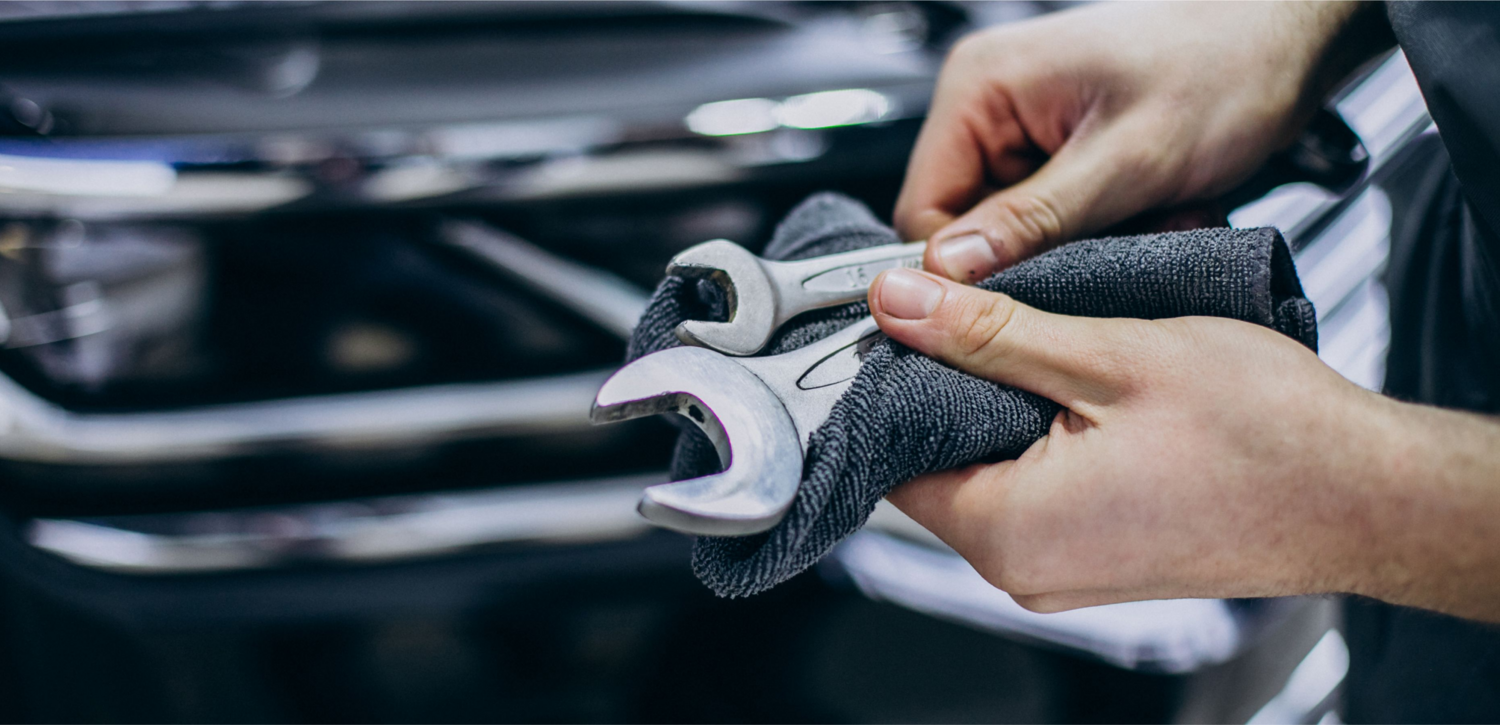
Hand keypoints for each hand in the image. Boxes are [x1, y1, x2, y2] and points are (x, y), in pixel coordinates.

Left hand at [869, 268, 1499, 620]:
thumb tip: (898, 302)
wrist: (1368, 494)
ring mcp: (1064, 572)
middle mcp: (1025, 570)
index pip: (890, 453)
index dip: (894, 378)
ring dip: (1005, 408)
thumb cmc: (1266, 437)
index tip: (912, 320)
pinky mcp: (1099, 558)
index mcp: (1007, 530)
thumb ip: (987, 332)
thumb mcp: (1106, 356)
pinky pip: (1036, 495)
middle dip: (954, 387)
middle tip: (993, 317)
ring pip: (989, 474)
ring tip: (1052, 350)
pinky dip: (1044, 439)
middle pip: (936, 465)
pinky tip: (1083, 393)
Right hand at [898, 2, 1384, 281]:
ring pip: (1014, 232)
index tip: (1027, 293)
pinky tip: (1149, 210)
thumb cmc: (1225, 65)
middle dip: (1042, 254)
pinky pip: (1050, 219)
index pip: (923, 212)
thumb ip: (1034, 219)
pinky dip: (1102, 231)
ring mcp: (1023, 127)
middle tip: (1115, 242)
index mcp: (980, 88)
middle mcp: (989, 104)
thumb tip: (951, 269)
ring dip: (1080, 245)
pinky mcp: (1057, 150)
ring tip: (1145, 218)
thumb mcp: (1127, 160)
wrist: (1290, 38)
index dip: (967, 268)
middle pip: (967, 226)